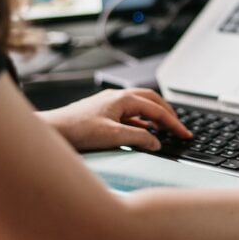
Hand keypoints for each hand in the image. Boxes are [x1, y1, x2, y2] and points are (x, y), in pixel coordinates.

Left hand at [39, 88, 191, 151]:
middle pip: (152, 100)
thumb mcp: (113, 136)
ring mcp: (110, 104)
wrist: (53, 130)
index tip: (185, 134)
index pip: (157, 110)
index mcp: (124, 99)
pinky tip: (142, 132)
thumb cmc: (77, 130)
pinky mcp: (103, 113)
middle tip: (180, 127)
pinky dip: (141, 122)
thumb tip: (157, 142)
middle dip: (169, 113)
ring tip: (166, 129)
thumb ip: (139, 138)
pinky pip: (129, 114)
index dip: (174, 124)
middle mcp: (118, 97)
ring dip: (155, 116)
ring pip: (141, 106)